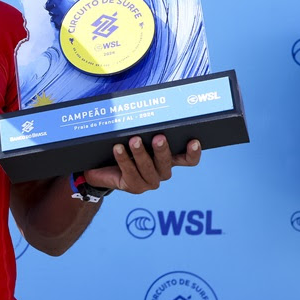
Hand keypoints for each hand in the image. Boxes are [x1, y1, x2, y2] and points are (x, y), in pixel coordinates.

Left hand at [83, 135, 201, 194]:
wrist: (105, 169)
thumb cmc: (126, 149)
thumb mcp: (140, 138)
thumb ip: (147, 130)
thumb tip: (148, 112)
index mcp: (170, 160)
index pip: (188, 160)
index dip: (193, 152)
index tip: (193, 141)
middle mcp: (162, 172)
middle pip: (166, 162)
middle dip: (162, 149)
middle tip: (158, 137)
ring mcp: (149, 181)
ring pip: (147, 168)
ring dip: (140, 153)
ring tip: (134, 140)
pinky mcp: (134, 187)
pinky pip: (129, 172)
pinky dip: (123, 159)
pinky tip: (118, 148)